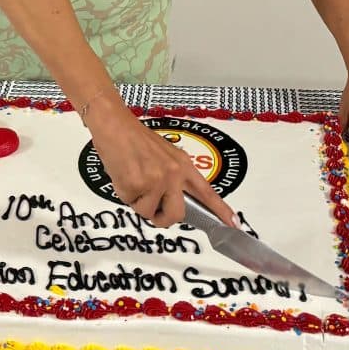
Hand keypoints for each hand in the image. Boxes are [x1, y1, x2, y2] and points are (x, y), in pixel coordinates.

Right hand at [82, 94, 235, 228]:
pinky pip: (131, 204)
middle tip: (153, 209)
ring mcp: (156, 180)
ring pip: (148, 212)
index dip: (221, 211)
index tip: (233, 225)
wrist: (115, 125)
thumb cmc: (135, 139)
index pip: (207, 193)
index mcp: (184, 166)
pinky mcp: (137, 184)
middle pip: (177, 215)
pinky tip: (123, 175)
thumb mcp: (165, 155)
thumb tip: (172, 202)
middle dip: (163, 218)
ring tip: (133, 179)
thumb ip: (174, 177)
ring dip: (138, 202)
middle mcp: (174, 174)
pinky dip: (125, 195)